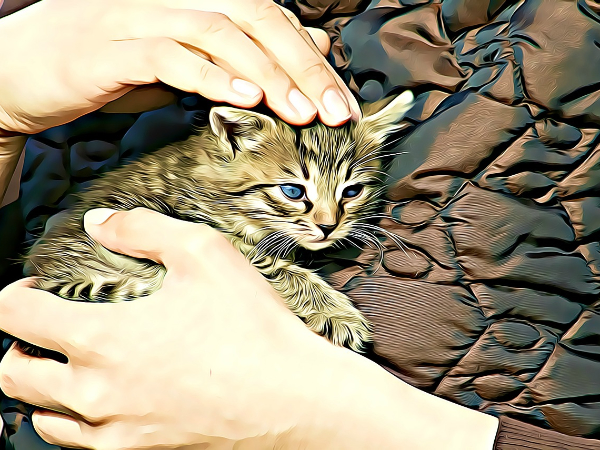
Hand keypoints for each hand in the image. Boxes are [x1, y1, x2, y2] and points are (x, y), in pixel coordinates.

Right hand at [0, 0, 358, 203]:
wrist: (22, 70)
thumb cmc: (109, 65)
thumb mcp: (182, 61)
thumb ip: (236, 56)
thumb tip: (297, 55)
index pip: (269, 16)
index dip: (310, 56)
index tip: (341, 101)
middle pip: (256, 16)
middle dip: (303, 66)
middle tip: (337, 112)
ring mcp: (139, 14)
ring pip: (219, 31)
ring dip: (267, 73)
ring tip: (303, 113)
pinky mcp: (110, 46)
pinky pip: (169, 56)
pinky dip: (210, 76)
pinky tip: (243, 101)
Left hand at [0, 208, 498, 449]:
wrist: (294, 401)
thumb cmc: (254, 329)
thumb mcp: (204, 254)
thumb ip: (143, 229)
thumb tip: (101, 222)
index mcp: (103, 339)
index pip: (15, 316)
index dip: (12, 294)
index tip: (31, 288)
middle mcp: (95, 393)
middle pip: (11, 373)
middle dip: (15, 343)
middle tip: (42, 326)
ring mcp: (113, 433)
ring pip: (38, 415)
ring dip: (39, 384)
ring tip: (66, 364)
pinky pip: (76, 445)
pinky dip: (71, 419)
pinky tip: (99, 398)